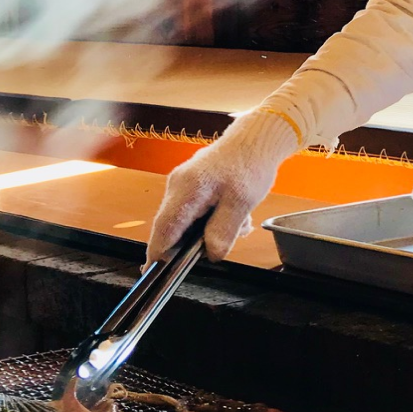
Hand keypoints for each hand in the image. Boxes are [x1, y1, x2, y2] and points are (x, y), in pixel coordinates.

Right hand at [147, 109, 300, 262]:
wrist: (256, 138)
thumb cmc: (250, 165)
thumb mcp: (242, 203)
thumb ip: (223, 231)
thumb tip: (210, 254)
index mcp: (186, 189)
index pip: (164, 229)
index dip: (159, 254)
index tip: (156, 273)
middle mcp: (177, 186)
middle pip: (171, 227)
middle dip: (194, 243)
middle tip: (222, 244)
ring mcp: (182, 184)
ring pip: (186, 222)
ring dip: (210, 230)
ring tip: (239, 222)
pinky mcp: (191, 185)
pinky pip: (194, 212)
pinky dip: (212, 220)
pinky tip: (235, 214)